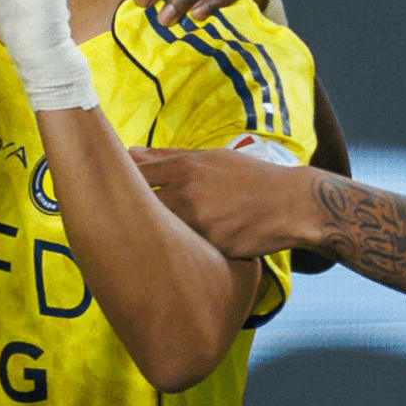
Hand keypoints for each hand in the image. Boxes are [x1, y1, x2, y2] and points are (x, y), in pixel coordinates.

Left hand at [132, 147, 318, 259]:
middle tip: (120, 221)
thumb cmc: (250, 178)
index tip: (113, 193)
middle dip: (129, 213)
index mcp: (185, 167)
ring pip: (158, 229)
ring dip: (150, 234)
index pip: (135, 176)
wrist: (293, 203)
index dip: (119, 186)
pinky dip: (175, 250)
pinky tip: (172, 253)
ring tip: (144, 239)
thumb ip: (170, 157)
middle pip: (139, 204)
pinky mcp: (212, 245)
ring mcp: (200, 220)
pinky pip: (183, 249)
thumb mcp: (212, 159)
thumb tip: (131, 152)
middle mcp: (188, 191)